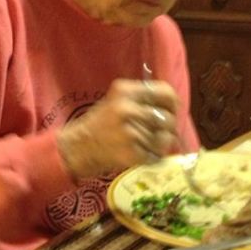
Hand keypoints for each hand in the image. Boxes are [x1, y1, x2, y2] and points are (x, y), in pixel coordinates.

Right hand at [57, 78, 178, 179]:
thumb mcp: (118, 101)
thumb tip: (172, 108)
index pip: (166, 93)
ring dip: (159, 145)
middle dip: (167, 128)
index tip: (170, 112)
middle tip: (156, 133)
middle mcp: (128, 109)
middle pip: (168, 118)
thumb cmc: (101, 123)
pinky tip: (139, 154)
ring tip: (145, 144)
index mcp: (126, 91)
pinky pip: (156, 156)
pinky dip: (151, 158)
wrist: (77, 147)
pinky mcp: (131, 153)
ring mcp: (130, 133)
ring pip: (165, 140)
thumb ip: (143, 100)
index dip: (172, 105)